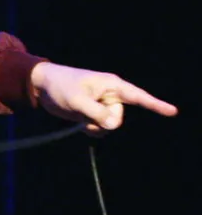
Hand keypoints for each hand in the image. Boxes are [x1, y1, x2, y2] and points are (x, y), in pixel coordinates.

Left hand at [30, 62, 177, 135]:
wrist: (42, 86)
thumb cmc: (60, 86)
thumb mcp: (77, 100)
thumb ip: (96, 113)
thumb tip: (114, 125)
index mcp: (112, 85)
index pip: (138, 96)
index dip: (156, 104)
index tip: (173, 111)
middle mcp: (111, 95)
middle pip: (118, 117)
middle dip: (104, 120)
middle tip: (85, 110)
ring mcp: (103, 105)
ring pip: (110, 125)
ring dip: (96, 126)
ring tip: (81, 116)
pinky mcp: (94, 114)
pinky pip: (100, 128)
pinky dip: (92, 130)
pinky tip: (81, 124)